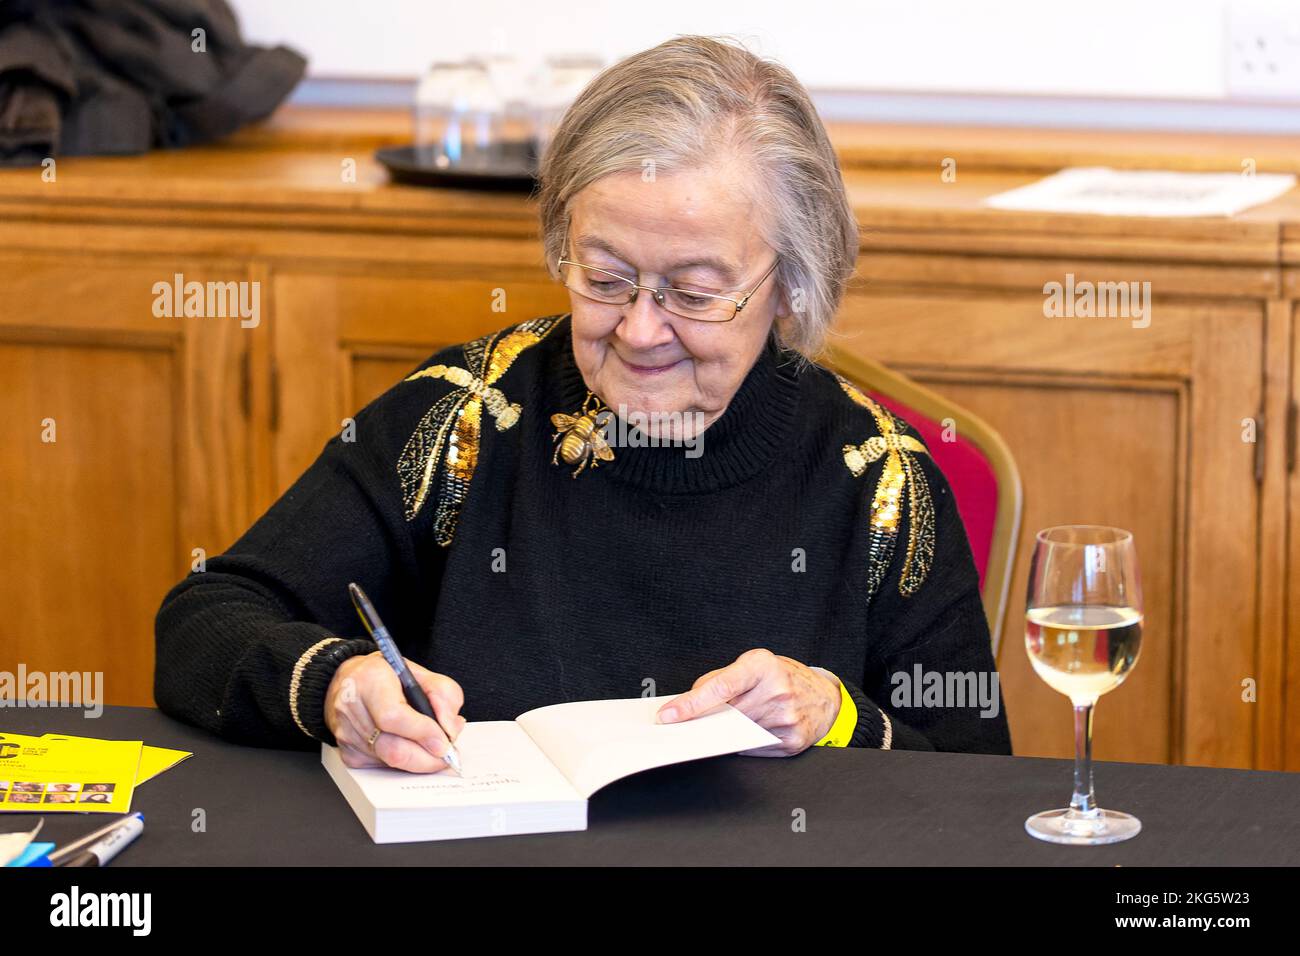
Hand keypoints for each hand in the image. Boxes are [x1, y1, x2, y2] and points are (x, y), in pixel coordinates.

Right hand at [324, 651, 466, 771]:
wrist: (353, 679)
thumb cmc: (387, 675)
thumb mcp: (423, 673)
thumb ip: (444, 696)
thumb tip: (449, 730)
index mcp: (370, 680)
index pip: (393, 716)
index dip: (422, 733)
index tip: (444, 741)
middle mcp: (351, 707)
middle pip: (392, 749)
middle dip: (426, 758)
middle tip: (446, 754)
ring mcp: (345, 732)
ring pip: (389, 762)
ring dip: (417, 759)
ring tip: (430, 745)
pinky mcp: (346, 752)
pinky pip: (381, 767)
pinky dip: (402, 762)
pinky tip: (407, 745)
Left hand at [657, 648, 841, 755]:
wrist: (825, 698)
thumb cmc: (784, 677)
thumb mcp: (754, 664)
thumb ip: (721, 678)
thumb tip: (691, 700)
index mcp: (763, 666)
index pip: (720, 687)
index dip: (690, 704)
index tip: (668, 715)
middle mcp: (777, 691)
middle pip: (726, 714)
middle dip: (706, 719)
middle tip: (690, 722)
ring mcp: (786, 719)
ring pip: (736, 733)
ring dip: (726, 731)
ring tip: (734, 719)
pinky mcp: (791, 741)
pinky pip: (752, 748)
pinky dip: (744, 741)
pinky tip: (752, 730)